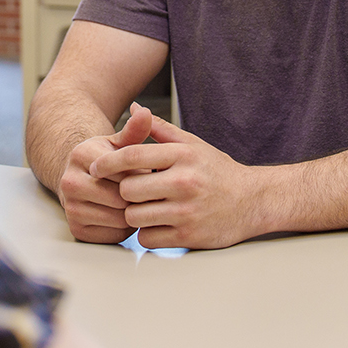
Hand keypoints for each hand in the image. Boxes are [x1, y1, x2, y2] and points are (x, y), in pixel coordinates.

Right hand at [57, 130, 136, 243]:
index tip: (145, 172)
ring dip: (133, 213)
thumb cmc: (104, 161)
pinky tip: (125, 215)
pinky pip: (113, 236)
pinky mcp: (76, 229)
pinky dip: (124, 229)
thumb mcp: (118, 143)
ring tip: (135, 202)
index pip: (124, 173)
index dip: (141, 175)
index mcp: (81, 155)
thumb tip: (145, 112)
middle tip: (146, 191)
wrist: (78, 178)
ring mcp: (71, 208)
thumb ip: (134, 130)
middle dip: (139, 196)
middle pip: (121, 198)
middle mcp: (69, 182)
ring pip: (118, 219)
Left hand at [88, 108, 264, 249]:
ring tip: (146, 208)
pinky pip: (147, 238)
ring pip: (134, 216)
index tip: (95, 167)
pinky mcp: (188, 236)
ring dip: (135, 215)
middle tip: (133, 192)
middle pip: (128, 189)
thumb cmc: (218, 172)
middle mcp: (184, 182)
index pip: (132, 155)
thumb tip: (135, 109)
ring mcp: (186, 211)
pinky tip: (157, 225)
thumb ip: (161, 129)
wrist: (253, 202)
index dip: (107, 162)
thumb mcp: (193, 145)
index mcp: (183, 156)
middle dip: (126, 192)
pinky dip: (147, 234)